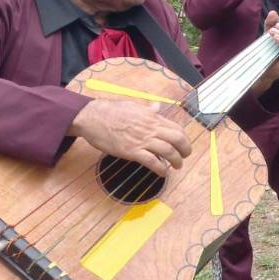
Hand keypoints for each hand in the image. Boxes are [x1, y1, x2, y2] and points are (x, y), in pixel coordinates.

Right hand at [68, 99, 191, 174]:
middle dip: (185, 149)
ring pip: (168, 151)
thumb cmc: (111, 111)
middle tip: (185, 156)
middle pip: (177, 139)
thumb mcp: (134, 106)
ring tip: (177, 166)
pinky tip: (163, 173)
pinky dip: (161, 169)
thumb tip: (157, 107)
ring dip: (176, 161)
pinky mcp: (132, 151)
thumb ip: (148, 110)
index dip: (184, 138)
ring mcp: (142, 140)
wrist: (93, 117)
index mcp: (152, 117)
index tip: (184, 144)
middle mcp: (151, 128)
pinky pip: (152, 161)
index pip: (176, 128)